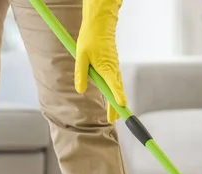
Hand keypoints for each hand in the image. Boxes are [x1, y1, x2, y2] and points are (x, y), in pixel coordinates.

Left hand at [74, 0, 125, 123]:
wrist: (99, 26)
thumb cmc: (89, 39)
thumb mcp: (80, 56)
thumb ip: (80, 74)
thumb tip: (80, 91)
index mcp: (105, 67)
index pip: (113, 84)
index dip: (117, 95)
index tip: (122, 105)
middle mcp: (113, 69)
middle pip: (117, 91)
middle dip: (116, 106)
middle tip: (115, 120)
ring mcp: (115, 68)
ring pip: (117, 87)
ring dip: (116, 101)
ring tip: (115, 116)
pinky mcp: (113, 66)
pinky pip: (116, 82)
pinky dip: (116, 92)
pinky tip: (114, 100)